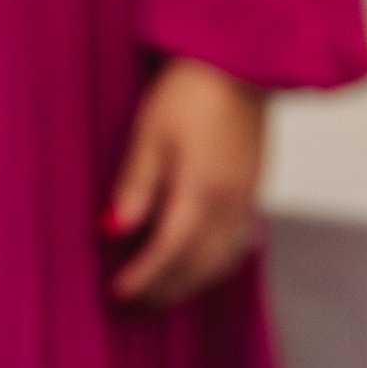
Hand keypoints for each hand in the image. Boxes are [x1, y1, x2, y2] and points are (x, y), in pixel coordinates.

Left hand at [106, 59, 267, 304]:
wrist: (242, 63)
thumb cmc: (190, 91)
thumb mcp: (150, 134)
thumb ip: (135, 186)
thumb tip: (112, 230)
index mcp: (202, 191)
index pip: (169, 253)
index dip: (142, 279)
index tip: (115, 294)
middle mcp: (230, 205)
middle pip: (197, 267)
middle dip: (163, 290)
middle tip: (130, 304)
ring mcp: (247, 201)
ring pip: (220, 262)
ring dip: (188, 283)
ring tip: (156, 291)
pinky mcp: (254, 192)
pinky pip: (235, 245)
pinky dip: (211, 264)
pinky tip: (193, 263)